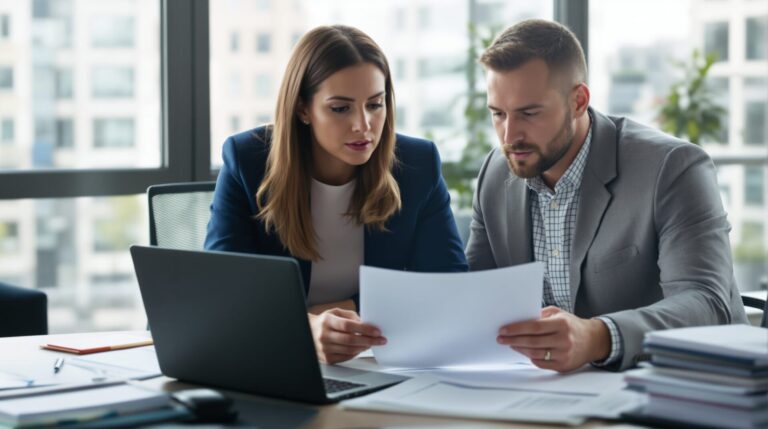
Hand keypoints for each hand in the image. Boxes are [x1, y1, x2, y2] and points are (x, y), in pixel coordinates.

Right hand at [308, 308, 386, 363]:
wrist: (309, 332)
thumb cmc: (325, 322)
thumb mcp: (336, 312)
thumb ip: (352, 316)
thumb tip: (367, 323)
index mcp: (327, 321)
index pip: (348, 326)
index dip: (364, 329)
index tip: (376, 331)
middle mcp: (324, 335)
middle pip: (350, 340)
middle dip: (369, 340)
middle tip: (380, 340)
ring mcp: (325, 349)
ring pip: (349, 350)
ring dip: (364, 347)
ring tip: (372, 343)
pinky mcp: (327, 359)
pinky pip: (346, 357)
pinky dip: (356, 353)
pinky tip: (361, 348)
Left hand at [496, 306, 610, 371]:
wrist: (593, 340)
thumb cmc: (572, 325)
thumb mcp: (558, 313)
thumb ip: (540, 315)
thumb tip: (519, 319)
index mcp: (562, 324)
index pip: (534, 327)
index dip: (516, 329)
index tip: (504, 329)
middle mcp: (563, 340)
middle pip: (532, 341)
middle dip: (513, 340)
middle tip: (501, 338)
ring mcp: (564, 354)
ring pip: (535, 353)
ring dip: (519, 349)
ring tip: (510, 344)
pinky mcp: (563, 366)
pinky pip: (540, 363)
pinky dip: (529, 357)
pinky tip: (523, 351)